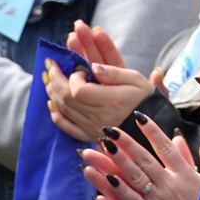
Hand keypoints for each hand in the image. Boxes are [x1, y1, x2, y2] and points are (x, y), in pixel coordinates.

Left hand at [44, 21, 154, 140]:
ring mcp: (91, 128)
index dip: (74, 77)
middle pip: (66, 98)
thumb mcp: (136, 80)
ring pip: (63, 110)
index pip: (79, 90)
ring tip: (49, 78)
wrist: (149, 126)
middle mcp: (98, 117)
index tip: (80, 68)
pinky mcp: (88, 135)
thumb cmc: (144, 100)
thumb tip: (93, 66)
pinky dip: (56, 114)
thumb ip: (114, 72)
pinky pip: (66, 126)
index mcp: (111, 101)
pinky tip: (52, 102)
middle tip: (51, 65)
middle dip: (55, 79)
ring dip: (53, 92)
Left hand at [80, 114, 199, 199]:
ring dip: (116, 162)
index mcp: (185, 174)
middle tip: (110, 130)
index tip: (139, 117)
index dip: (151, 131)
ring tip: (101, 148)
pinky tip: (104, 183)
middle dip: (126, 143)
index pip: (165, 148)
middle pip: (144, 159)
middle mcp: (171, 185)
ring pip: (134, 178)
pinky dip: (117, 193)